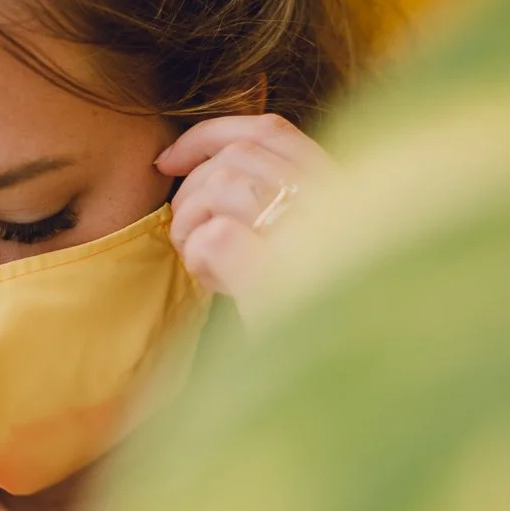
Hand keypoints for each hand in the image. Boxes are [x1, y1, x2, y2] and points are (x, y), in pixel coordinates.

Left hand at [157, 113, 327, 317]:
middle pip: (235, 160)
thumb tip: (181, 163)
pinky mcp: (283, 272)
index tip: (166, 161)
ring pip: (222, 189)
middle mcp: (334, 204)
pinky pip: (216, 236)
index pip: (269, 130)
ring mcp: (313, 234)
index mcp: (340, 190)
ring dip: (192, 224)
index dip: (208, 136)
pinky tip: (216, 282)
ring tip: (203, 264)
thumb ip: (261, 199)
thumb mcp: (294, 243)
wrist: (343, 380)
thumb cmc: (310, 311)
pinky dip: (200, 256)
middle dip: (192, 192)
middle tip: (187, 237)